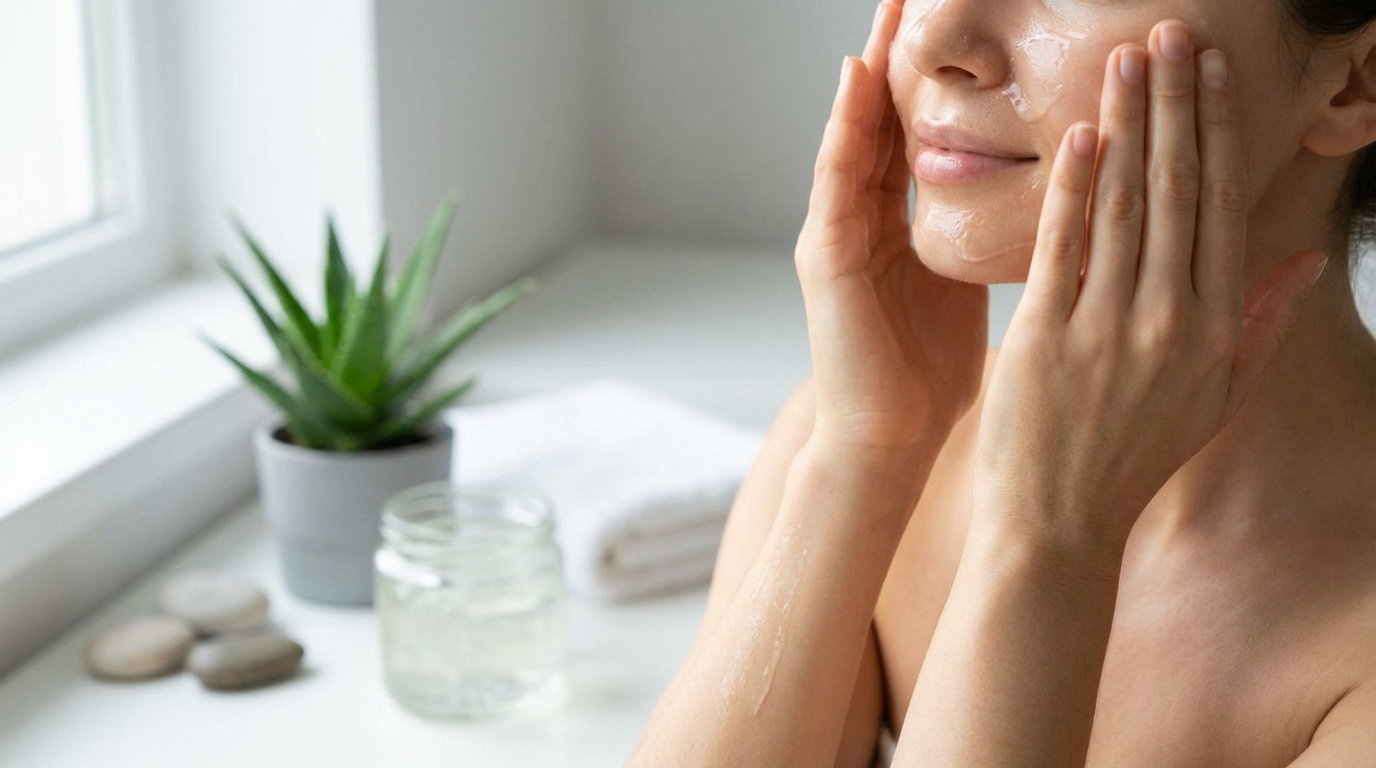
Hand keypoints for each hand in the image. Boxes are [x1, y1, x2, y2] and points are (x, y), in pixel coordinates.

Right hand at [797, 0, 989, 458]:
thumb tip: (1059, 197)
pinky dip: (844, 126)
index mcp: (905, 220)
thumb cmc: (931, 371)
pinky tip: (858, 79)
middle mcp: (865, 215)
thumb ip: (994, 233)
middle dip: (900, 49)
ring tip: (886, 5)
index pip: (924, 129)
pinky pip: (834, 178)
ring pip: (855, 130)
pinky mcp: (824, 257)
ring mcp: (837, 231)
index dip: (943, 73)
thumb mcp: (973, 282)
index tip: (971, 16)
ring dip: (869, 66)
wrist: (888, 438)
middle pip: (885, 114)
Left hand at [972, 21, 1327, 547]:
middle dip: (1175, 105)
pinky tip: (1083, 135)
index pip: (1220, 207)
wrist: (1058, 520)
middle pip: (1177, 190)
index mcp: (1214, 327)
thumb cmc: (1133, 457)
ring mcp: (1110, 326)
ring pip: (1126, 205)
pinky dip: (1074, 188)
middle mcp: (1170, 319)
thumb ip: (1262, 324)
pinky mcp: (1049, 335)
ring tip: (1127, 60)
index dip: (1218, 131)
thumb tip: (1303, 260)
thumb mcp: (1217, 398)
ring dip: (1129, 125)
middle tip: (1170, 33)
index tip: (1211, 72)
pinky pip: (1066, 247)